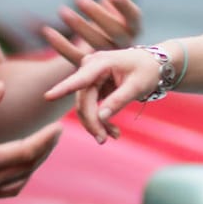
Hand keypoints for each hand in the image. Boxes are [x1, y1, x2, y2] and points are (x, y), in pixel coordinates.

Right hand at [0, 81, 62, 198]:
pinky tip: (27, 162)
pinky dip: (25, 174)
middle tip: (58, 130)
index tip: (58, 126)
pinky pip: (13, 188)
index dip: (45, 139)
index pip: (26, 152)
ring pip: (23, 177)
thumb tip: (1, 86)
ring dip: (38, 160)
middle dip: (46, 146)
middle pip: (29, 164)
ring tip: (47, 142)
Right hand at [43, 47, 159, 143]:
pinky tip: (113, 131)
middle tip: (104, 140)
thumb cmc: (147, 71)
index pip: (80, 80)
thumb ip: (118, 100)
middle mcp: (91, 67)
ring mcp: (90, 77)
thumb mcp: (137, 86)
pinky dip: (100, 121)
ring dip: (96, 124)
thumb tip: (101, 117)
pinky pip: (90, 107)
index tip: (48, 97)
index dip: (63, 89)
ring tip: (114, 136)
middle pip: (83, 101)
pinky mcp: (92, 87)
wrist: (154, 65)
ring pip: (84, 107)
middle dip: (92, 122)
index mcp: (101, 62)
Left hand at [44, 0, 141, 64]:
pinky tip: (47, 31)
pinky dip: (61, 46)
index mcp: (133, 28)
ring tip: (62, 10)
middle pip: (115, 32)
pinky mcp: (90, 68)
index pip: (133, 17)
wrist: (108, 61)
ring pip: (96, 45)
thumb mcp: (115, 5)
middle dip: (97, 14)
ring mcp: (107, 59)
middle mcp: (124, 45)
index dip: (124, 6)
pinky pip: (76, 58)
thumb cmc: (112, 23)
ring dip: (79, 27)